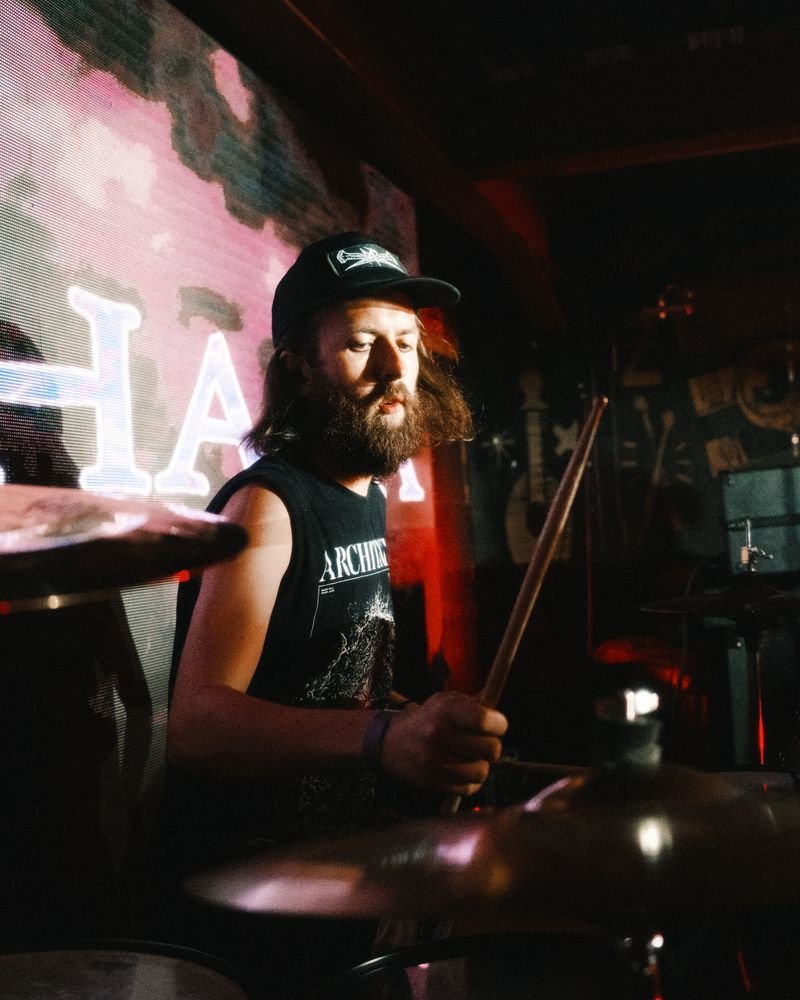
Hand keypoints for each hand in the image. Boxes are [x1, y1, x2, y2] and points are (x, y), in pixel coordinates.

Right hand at [379, 691, 507, 796]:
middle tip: (484, 741)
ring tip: (470, 756)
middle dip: (492, 745)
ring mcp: (435, 762)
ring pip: (482, 772)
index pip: (484, 720)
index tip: (497, 724)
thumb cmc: (426, 719)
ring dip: (481, 765)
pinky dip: (470, 780)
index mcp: (445, 711)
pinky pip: (469, 788)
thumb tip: (499, 712)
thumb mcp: (446, 702)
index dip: (498, 724)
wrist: (389, 742)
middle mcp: (439, 736)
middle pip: (491, 749)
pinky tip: (460, 769)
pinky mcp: (433, 783)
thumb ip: (474, 704)